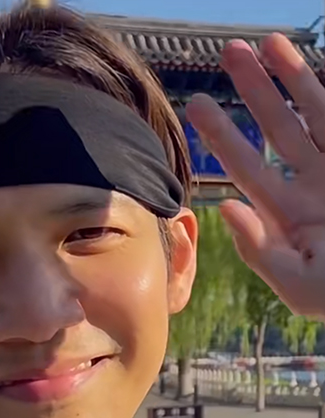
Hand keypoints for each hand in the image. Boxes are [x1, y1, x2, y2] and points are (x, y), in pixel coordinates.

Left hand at [186, 34, 324, 319]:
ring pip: (312, 114)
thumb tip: (224, 209)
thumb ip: (261, 250)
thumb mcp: (301, 285)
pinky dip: (323, 92)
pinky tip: (305, 64)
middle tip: (227, 53)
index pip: (247, 168)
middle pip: (276, 130)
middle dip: (253, 92)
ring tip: (265, 43)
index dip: (222, 137)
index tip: (196, 106)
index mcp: (287, 215)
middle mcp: (310, 186)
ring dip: (290, 78)